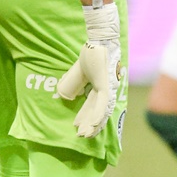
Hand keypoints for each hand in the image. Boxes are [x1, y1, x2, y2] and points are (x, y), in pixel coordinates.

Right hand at [58, 0, 121, 137]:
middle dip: (89, 125)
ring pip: (101, 111)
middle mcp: (106, 90)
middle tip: (81, 136)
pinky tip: (92, 125)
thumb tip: (68, 95)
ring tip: (85, 135)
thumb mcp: (81, 73)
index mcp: (100, 87)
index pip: (93, 106)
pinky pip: (102, 104)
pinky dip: (97, 115)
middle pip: (98, 112)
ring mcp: (108, 88)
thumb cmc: (91, 54)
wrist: (98, 41)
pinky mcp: (107, 85)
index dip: (85, 117)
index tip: (76, 126)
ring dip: (93, 124)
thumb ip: (75, 83)